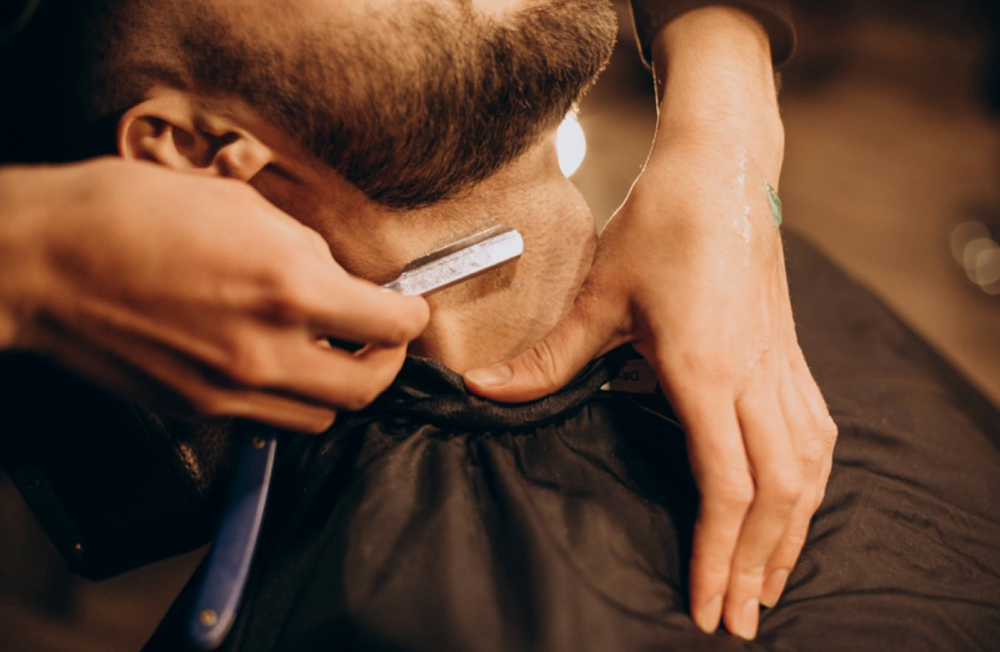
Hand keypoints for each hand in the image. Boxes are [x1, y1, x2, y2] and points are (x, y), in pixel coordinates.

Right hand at [0, 159, 428, 431]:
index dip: (410, 315)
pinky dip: (285, 397)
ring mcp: (229, 391)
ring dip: (335, 386)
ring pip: (320, 416)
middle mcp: (266, 352)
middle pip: (366, 389)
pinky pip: (266, 419)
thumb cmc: (129, 214)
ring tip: (324, 352)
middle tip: (378, 338)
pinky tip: (269, 361)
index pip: (390, 326)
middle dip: (385, 362)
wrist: (42, 261)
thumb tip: (336, 277)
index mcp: (287, 289)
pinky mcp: (196, 410)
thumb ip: (303, 249)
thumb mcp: (238, 205)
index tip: (407, 307)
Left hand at [464, 7, 835, 638]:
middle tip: (742, 619)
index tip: (709, 604)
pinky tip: (798, 500)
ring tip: (773, 578)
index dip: (719, 554)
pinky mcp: (788, 352)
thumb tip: (482, 392)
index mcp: (707, 371)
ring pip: (809, 468)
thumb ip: (547, 357)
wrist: (720, 172)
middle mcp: (755, 377)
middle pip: (779, 493)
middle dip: (762, 563)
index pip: (728, 486)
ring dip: (793, 530)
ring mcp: (780, 364)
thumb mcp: (597, 295)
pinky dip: (809, 481)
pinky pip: (816, 432)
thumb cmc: (659, 228)